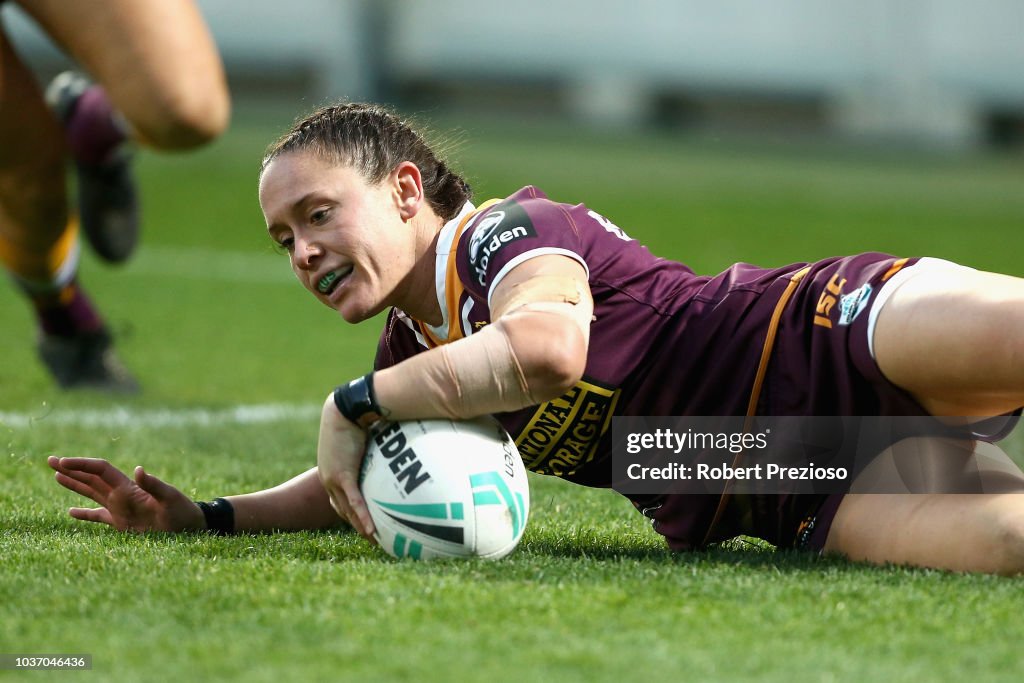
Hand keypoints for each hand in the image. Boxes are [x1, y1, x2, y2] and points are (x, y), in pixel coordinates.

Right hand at [47, 456, 204, 532]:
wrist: (191, 528)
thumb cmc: (182, 513)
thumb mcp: (170, 498)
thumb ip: (154, 485)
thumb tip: (138, 470)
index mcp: (128, 487)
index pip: (99, 470)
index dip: (81, 465)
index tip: (62, 462)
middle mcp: (121, 494)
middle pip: (91, 477)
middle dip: (71, 469)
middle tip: (50, 460)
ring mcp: (120, 508)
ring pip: (91, 493)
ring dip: (74, 484)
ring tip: (56, 476)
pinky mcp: (122, 523)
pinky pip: (98, 516)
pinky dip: (84, 514)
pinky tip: (70, 513)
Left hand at [316, 395, 375, 539]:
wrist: (346, 408)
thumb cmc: (357, 417)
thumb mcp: (366, 439)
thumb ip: (380, 449)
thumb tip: (401, 448)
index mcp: (334, 472)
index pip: (343, 500)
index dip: (353, 514)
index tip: (366, 525)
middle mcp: (330, 480)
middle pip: (344, 511)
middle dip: (357, 527)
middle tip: (374, 540)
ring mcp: (333, 479)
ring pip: (348, 511)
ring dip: (361, 528)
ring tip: (376, 542)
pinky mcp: (342, 475)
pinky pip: (354, 501)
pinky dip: (363, 517)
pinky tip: (373, 531)